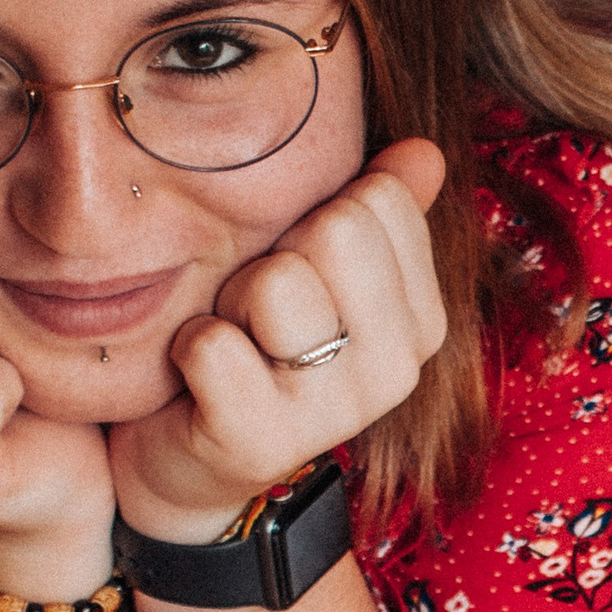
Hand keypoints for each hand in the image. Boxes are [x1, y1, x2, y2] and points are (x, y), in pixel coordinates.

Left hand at [108, 139, 449, 541]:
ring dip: (230, 303)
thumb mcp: (322, 275)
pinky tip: (199, 384)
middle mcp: (394, 370)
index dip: (316, 218)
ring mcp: (333, 413)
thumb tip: (423, 150)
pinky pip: (213, 345)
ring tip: (234, 342)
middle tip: (258, 311)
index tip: (298, 270)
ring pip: (276, 285)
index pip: (380, 201)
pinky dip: (189, 351)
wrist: (192, 460)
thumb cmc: (259, 348)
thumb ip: (379, 214)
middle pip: (336, 232)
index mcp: (421, 322)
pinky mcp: (262, 443)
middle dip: (275, 256)